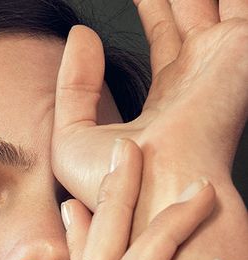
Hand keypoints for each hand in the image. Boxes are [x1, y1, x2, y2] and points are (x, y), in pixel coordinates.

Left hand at [52, 0, 247, 215]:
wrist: (152, 197)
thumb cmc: (114, 185)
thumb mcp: (72, 139)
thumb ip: (73, 88)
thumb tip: (82, 36)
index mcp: (165, 104)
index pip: (165, 42)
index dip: (154, 12)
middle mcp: (195, 83)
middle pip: (192, 17)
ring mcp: (218, 66)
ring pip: (214, 5)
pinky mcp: (236, 52)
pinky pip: (237, 5)